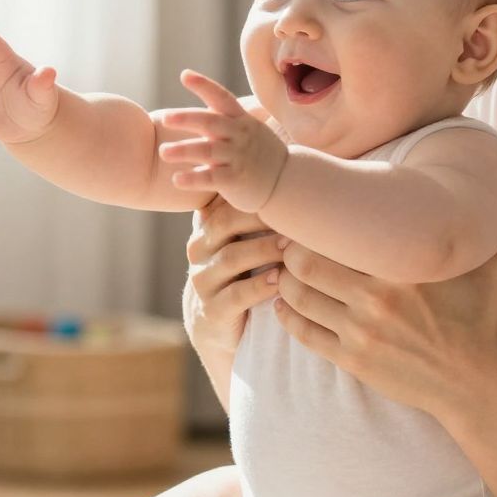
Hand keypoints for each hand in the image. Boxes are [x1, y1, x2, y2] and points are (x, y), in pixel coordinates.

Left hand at [158, 70, 289, 211]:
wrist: (287, 181)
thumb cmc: (259, 153)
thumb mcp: (248, 130)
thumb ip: (224, 121)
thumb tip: (192, 114)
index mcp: (240, 120)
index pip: (222, 97)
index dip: (204, 85)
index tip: (185, 75)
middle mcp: (239, 135)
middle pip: (210, 122)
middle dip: (187, 119)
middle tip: (165, 117)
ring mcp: (238, 157)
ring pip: (207, 151)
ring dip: (184, 150)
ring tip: (163, 151)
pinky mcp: (236, 180)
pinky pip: (212, 178)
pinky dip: (194, 179)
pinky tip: (176, 180)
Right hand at [184, 196, 283, 367]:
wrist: (218, 327)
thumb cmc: (243, 273)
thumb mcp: (243, 241)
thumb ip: (256, 212)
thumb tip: (296, 169)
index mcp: (208, 226)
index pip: (223, 200)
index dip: (248, 191)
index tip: (282, 183)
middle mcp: (200, 249)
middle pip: (225, 223)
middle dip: (259, 217)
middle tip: (292, 216)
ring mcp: (203, 280)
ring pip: (232, 258)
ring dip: (265, 250)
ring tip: (291, 247)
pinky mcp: (212, 310)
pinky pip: (236, 295)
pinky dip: (260, 287)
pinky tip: (280, 281)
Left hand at [272, 210, 496, 425]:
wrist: (476, 382)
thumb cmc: (484, 318)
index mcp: (404, 268)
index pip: (338, 234)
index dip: (316, 222)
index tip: (312, 214)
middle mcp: (377, 299)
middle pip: (306, 264)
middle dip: (290, 250)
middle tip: (288, 240)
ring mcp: (362, 332)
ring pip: (300, 298)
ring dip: (285, 282)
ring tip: (285, 270)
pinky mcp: (353, 360)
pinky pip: (305, 333)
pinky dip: (287, 316)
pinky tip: (284, 304)